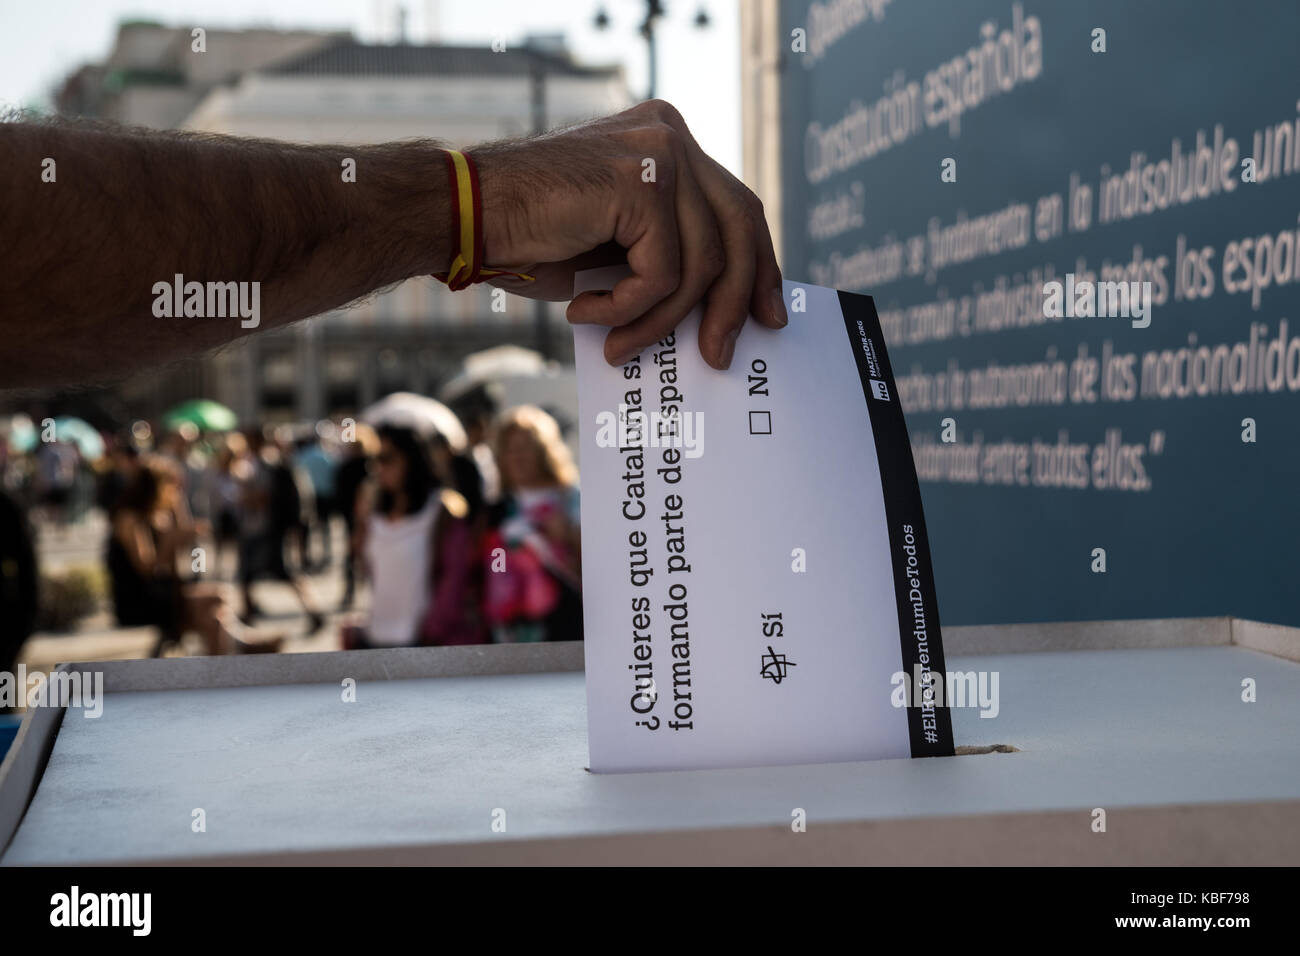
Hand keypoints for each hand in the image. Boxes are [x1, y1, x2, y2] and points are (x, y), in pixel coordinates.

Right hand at [473, 100, 787, 369]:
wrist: (463, 218)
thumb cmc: (530, 238)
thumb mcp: (616, 248)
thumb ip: (668, 255)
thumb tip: (723, 310)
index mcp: (667, 143)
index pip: (737, 207)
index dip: (760, 265)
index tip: (768, 315)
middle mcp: (670, 135)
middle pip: (739, 227)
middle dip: (737, 300)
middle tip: (722, 354)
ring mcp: (659, 151)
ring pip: (703, 262)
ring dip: (660, 319)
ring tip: (621, 344)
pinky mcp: (642, 182)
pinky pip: (665, 272)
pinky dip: (627, 307)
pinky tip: (585, 311)